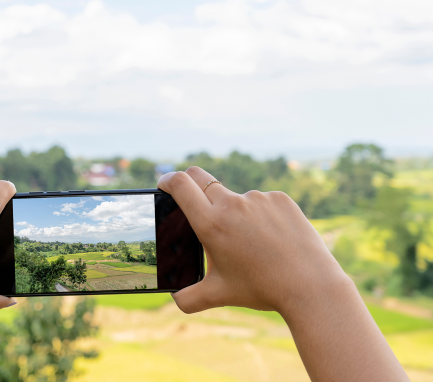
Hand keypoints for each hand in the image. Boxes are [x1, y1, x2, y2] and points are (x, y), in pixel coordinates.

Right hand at [158, 167, 349, 314]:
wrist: (310, 286)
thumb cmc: (261, 289)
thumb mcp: (219, 295)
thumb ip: (189, 298)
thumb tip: (174, 298)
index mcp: (210, 224)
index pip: (180, 184)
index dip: (168, 180)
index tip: (165, 184)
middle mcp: (232, 204)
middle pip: (200, 177)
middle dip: (191, 184)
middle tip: (194, 202)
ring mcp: (257, 198)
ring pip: (234, 196)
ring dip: (234, 210)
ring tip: (251, 242)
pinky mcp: (280, 198)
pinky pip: (261, 201)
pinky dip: (260, 215)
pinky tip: (272, 238)